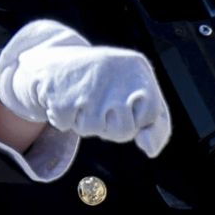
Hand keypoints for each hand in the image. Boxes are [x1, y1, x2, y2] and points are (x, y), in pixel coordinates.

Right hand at [0, 20, 172, 157]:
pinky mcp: (62, 93)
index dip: (136, 118)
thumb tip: (150, 150)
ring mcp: (87, 82)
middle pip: (124, 130)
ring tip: (82, 99)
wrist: (56, 65)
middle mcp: (115, 71)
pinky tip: (65, 97)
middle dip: (111, 126)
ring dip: (85, 123)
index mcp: (138, 68)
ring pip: (93, 130)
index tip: (125, 102)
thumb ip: (157, 126)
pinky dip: (63, 119)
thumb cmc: (105, 87)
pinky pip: (66, 126)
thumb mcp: (138, 96)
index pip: (152, 115)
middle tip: (100, 103)